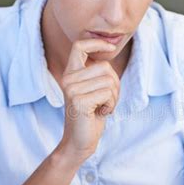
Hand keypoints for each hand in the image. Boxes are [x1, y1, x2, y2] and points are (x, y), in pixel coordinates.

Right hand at [58, 39, 119, 162]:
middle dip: (115, 84)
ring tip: (102, 107)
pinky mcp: (78, 101)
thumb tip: (110, 48)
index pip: (79, 46)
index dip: (97, 43)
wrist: (80, 142)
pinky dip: (111, 105)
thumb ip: (99, 73)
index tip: (110, 48)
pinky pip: (108, 93)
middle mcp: (68, 79)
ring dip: (114, 97)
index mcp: (71, 73)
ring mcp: (71, 89)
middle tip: (106, 100)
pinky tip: (101, 113)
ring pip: (109, 81)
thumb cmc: (92, 115)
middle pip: (105, 67)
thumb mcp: (95, 90)